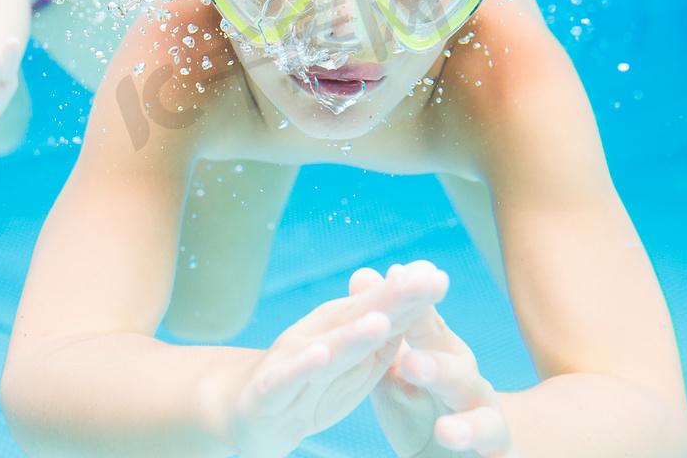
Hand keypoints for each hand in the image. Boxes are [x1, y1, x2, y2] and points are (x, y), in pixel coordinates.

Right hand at [229, 261, 448, 457]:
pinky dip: (302, 366)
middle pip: (359, 317)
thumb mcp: (356, 361)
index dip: (412, 296)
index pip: (382, 308)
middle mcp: (318, 336)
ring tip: (380, 322)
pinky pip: (287, 378)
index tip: (441, 277)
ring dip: (353, 334)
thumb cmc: (311, 383)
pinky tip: (319, 354)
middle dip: (392, 300)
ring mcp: (292, 361)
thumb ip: (386, 332)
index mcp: (343, 328)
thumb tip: (420, 296)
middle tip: (423, 282)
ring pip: (327, 347)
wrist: (245, 410)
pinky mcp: (269, 391)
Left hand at [359, 264, 512, 457]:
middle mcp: (473, 388)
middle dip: (439, 368)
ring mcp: (489, 426)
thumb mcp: (402, 366)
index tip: (397, 280)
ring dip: (467, 427)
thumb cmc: (429, 400)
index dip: (415, 308)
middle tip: (411, 362)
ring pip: (486, 423)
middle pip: (461, 374)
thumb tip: (362, 272)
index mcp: (447, 358)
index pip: (430, 330)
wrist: (471, 449)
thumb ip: (387, 324)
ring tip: (445, 433)